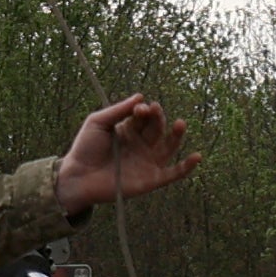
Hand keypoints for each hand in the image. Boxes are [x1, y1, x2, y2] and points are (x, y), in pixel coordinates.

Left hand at [53, 94, 201, 216]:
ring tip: (180, 124)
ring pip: (169, 147)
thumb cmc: (85, 148)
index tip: (140, 109)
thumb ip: (118, 110)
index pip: (145, 116)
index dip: (146, 111)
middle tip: (154, 111)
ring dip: (177, 136)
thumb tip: (141, 97)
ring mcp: (147, 161)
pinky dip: (187, 167)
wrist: (78, 177)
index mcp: (130, 130)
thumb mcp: (98, 122)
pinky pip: (173, 173)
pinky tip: (197, 157)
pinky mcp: (151, 179)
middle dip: (158, 118)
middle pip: (158, 128)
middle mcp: (141, 144)